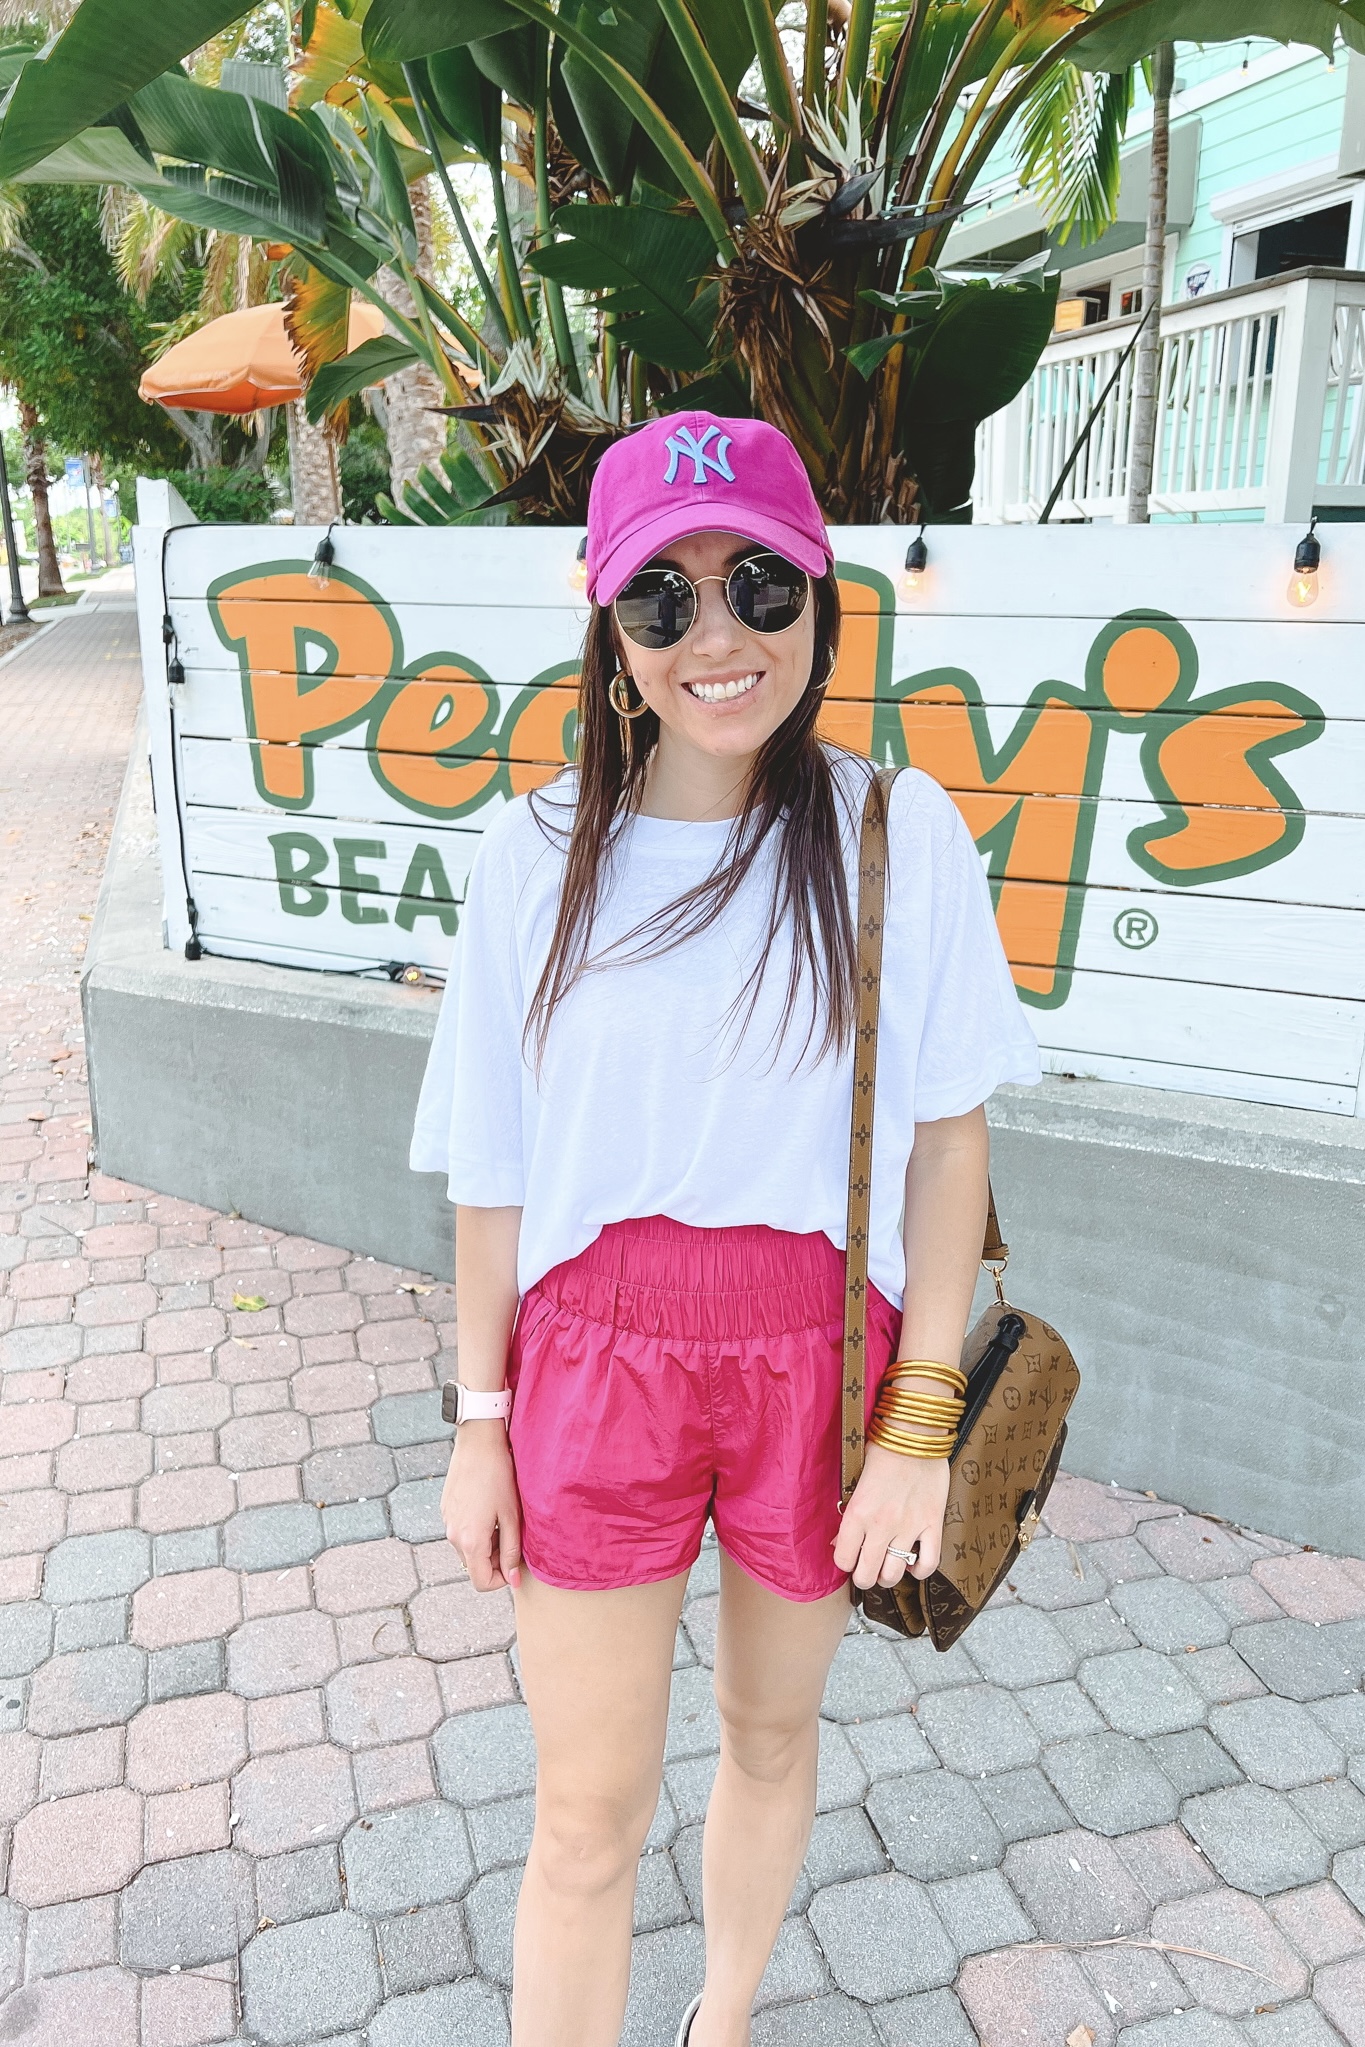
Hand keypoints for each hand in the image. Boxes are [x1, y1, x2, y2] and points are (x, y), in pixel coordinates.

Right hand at [441, 1422, 522, 1591]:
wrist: (478, 1444)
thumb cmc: (499, 1477)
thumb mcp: (512, 1517)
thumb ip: (511, 1552)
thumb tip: (513, 1580)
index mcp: (470, 1541)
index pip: (481, 1582)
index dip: (502, 1579)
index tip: (515, 1562)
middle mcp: (453, 1536)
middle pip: (474, 1566)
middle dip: (494, 1559)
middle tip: (511, 1534)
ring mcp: (446, 1522)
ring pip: (468, 1549)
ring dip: (485, 1544)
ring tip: (501, 1518)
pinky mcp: (446, 1510)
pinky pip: (460, 1532)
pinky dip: (475, 1530)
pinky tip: (488, 1507)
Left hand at [834, 1443, 949, 1590]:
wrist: (915, 1434)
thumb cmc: (882, 1450)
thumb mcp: (854, 1479)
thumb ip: (848, 1513)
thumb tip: (839, 1542)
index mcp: (857, 1512)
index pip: (843, 1559)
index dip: (845, 1561)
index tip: (849, 1556)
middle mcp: (881, 1525)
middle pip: (867, 1575)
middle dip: (864, 1577)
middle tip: (867, 1568)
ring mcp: (909, 1527)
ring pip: (894, 1574)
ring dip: (888, 1576)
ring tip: (888, 1567)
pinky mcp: (933, 1523)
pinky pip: (929, 1562)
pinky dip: (920, 1570)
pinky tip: (913, 1564)